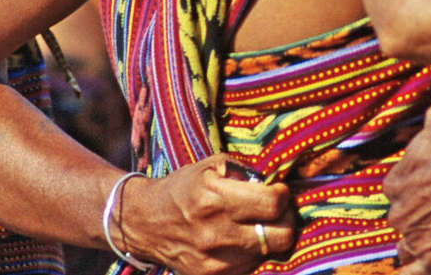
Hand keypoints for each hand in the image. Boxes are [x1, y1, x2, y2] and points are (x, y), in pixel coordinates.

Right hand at [121, 154, 295, 274]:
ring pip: (268, 254)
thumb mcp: (210, 166)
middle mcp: (216, 234)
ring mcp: (214, 263)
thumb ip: (246, 171)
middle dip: (285, 220)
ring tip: (254, 225)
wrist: (145, 222)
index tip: (278, 191)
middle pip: (281, 237)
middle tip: (275, 211)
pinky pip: (250, 268)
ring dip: (268, 239)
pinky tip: (239, 241)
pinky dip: (251, 255)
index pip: (273, 204)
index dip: (283, 195)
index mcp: (215, 199)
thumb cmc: (182, 189)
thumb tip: (276, 181)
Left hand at [385, 106, 430, 273]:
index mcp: (395, 183)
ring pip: (410, 248)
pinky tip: (422, 271)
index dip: (416, 197)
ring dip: (423, 246)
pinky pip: (415, 274)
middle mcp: (399, 212)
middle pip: (404, 222)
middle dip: (419, 220)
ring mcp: (415, 237)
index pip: (399, 196)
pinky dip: (414, 274)